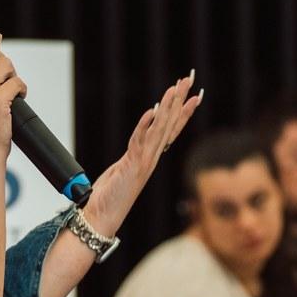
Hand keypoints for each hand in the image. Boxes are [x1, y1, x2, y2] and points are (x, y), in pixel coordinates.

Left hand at [81, 70, 203, 235]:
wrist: (101, 217)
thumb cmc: (111, 196)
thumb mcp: (125, 169)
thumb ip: (134, 155)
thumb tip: (139, 143)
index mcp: (150, 157)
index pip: (171, 129)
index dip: (183, 111)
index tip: (195, 95)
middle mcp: (151, 158)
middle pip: (170, 124)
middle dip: (180, 100)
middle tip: (189, 79)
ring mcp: (143, 162)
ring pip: (159, 130)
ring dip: (167, 108)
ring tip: (174, 88)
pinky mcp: (132, 166)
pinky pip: (139, 142)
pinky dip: (145, 126)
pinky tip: (150, 112)